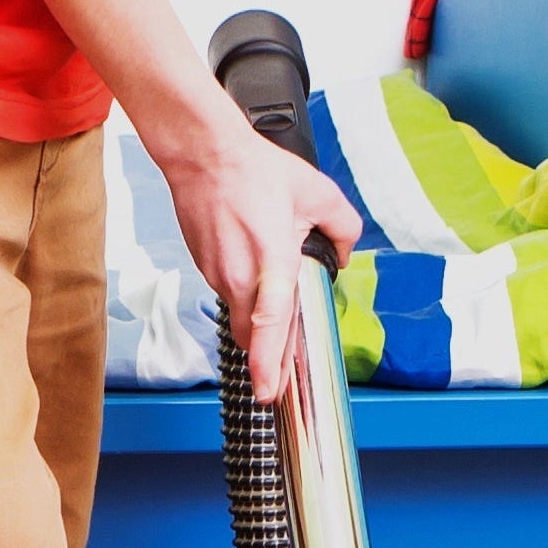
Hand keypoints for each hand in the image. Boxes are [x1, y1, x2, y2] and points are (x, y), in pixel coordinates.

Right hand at [159, 108, 361, 403]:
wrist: (204, 155)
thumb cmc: (254, 171)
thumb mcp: (318, 192)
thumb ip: (343, 229)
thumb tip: (343, 255)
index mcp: (273, 262)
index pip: (272, 325)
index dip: (270, 364)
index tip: (269, 393)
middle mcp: (241, 276)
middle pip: (253, 337)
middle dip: (267, 358)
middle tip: (280, 377)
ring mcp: (218, 274)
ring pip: (241, 316)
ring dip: (258, 321)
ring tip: (274, 304)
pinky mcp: (205, 267)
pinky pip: (229, 294)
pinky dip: (245, 295)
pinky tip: (254, 273)